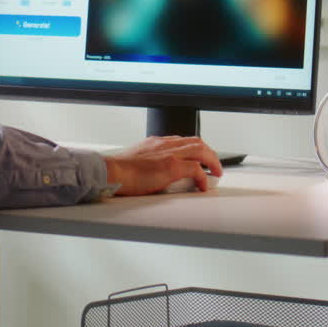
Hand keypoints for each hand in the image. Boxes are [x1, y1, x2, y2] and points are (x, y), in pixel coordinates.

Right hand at [103, 136, 222, 194]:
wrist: (111, 172)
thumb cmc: (118, 170)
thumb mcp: (136, 160)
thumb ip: (149, 162)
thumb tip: (155, 174)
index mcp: (156, 142)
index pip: (182, 140)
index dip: (195, 149)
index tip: (199, 158)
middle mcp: (165, 144)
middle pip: (197, 142)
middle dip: (209, 153)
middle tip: (214, 165)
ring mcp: (170, 154)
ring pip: (201, 150)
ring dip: (212, 161)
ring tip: (216, 173)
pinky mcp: (172, 167)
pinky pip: (196, 169)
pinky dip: (203, 177)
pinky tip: (203, 186)